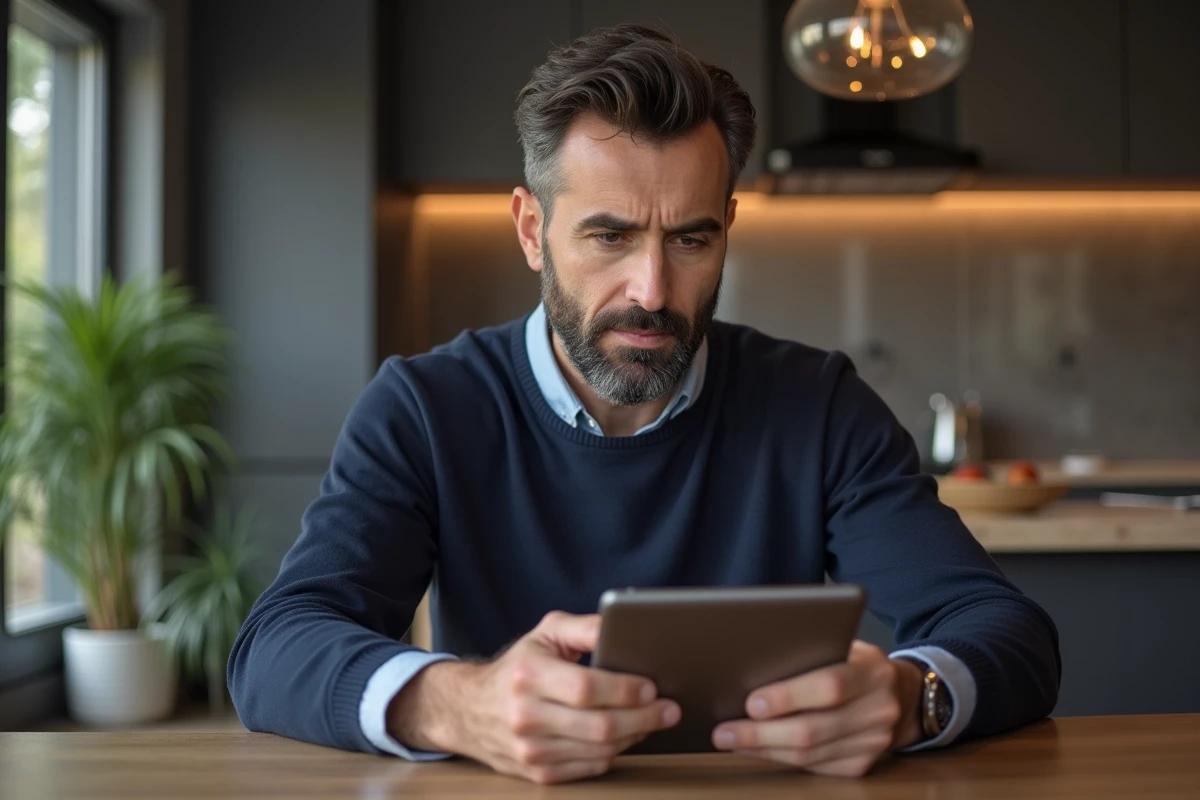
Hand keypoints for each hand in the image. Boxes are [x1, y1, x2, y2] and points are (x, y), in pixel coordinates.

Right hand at [387, 611, 680, 783]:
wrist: (469, 709)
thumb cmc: (516, 667)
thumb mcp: (545, 634)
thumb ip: (583, 627)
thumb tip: (620, 625)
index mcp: (529, 675)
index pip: (587, 689)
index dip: (626, 690)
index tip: (652, 686)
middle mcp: (526, 715)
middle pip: (600, 726)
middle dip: (644, 718)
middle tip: (669, 709)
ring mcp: (530, 750)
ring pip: (600, 750)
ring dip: (635, 736)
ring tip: (651, 720)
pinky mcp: (537, 773)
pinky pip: (590, 768)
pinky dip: (613, 753)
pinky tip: (623, 736)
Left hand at [711, 640, 924, 776]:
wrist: (906, 695)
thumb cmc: (860, 665)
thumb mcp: (847, 646)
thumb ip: (813, 653)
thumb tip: (753, 664)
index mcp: (874, 671)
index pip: (829, 687)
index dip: (788, 697)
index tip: (751, 702)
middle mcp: (879, 710)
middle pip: (813, 729)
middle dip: (761, 733)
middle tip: (724, 731)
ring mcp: (873, 742)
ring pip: (810, 755)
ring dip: (763, 749)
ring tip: (731, 740)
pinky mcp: (863, 764)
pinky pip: (815, 767)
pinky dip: (780, 759)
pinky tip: (757, 750)